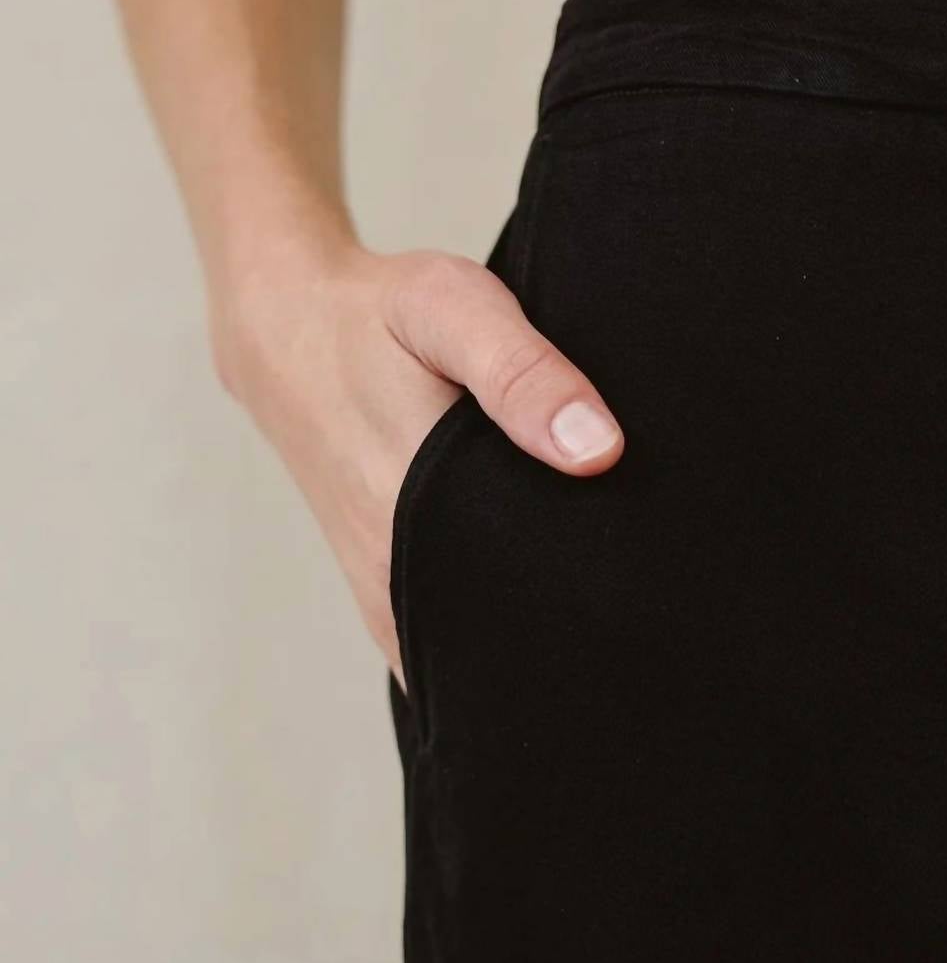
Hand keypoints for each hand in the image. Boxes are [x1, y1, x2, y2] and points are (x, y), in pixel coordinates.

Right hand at [215, 233, 624, 689]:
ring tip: (604, 609)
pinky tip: (542, 602)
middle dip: (576, 637)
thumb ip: (523, 375)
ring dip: (535, 637)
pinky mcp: (382, 594)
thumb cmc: (376, 317)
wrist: (283, 330)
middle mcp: (395, 578)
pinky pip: (447, 644)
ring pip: (477, 651)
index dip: (595, 620)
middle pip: (509, 645)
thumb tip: (600, 451)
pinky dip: (494, 633)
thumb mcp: (451, 311)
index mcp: (419, 521)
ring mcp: (385, 595)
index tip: (646, 607)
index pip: (529, 618)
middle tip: (639, 605)